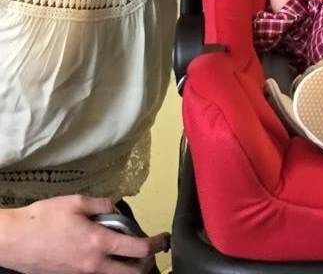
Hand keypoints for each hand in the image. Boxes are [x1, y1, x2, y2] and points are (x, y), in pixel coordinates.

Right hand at [0, 195, 168, 273]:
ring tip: (128, 253)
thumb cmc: (43, 219)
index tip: (161, 240)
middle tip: (149, 252)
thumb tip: (117, 206)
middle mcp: (93, 265)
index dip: (155, 245)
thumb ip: (103, 204)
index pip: (137, 250)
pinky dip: (108, 269)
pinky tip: (105, 255)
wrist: (13, 240)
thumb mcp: (77, 202)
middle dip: (144, 264)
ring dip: (126, 268)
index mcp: (98, 243)